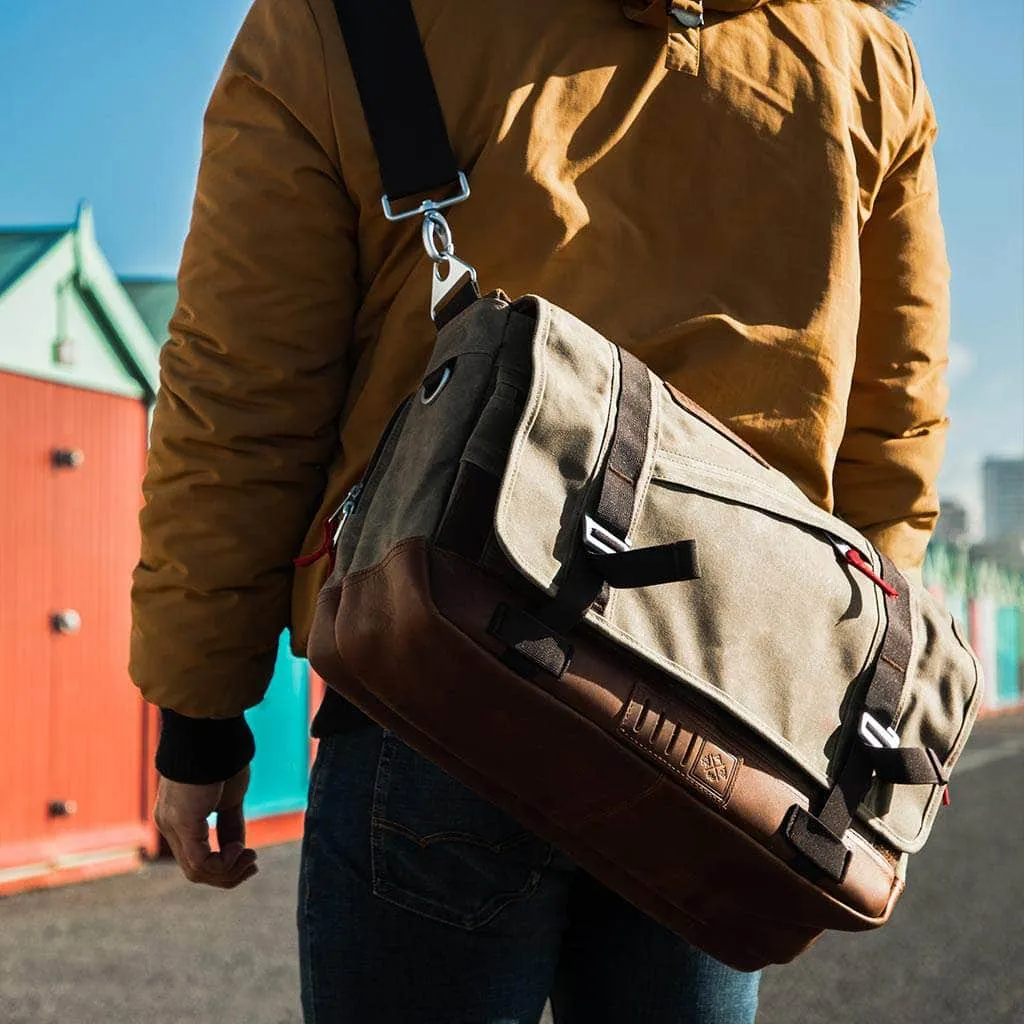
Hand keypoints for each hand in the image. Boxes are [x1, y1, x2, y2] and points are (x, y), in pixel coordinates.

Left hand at [155, 766, 258, 888]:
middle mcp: (169, 826)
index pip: (196, 858)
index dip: (225, 866)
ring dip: (229, 871)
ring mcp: (172, 826)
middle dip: (228, 874)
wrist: (211, 734)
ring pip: (197, 872)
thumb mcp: (229, 799)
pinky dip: (225, 864)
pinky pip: (201, 862)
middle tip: (253, 864)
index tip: (250, 857)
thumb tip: (237, 850)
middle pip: (195, 871)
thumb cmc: (222, 758)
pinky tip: (240, 851)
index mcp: (177, 819)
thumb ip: (230, 825)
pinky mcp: (183, 823)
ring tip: (251, 858)